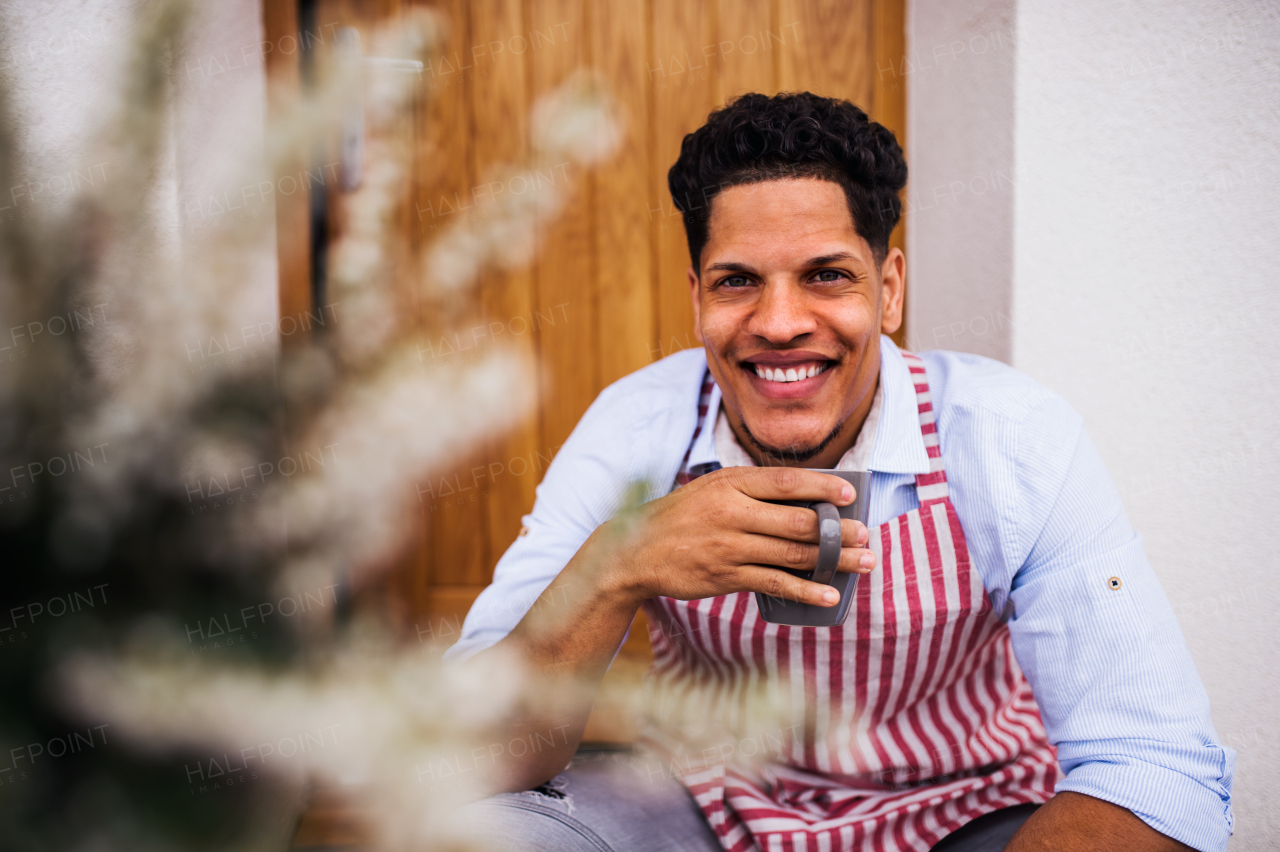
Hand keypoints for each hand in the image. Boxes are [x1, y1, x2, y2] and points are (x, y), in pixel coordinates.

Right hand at [597, 467, 876, 607]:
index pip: (786, 481)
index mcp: (730, 483)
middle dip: (839, 529)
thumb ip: (752, 490)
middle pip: (798, 520)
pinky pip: (775, 583)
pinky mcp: (726, 577)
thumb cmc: (683, 516)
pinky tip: (828, 595)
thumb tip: (807, 500)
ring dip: (835, 560)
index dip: (822, 486)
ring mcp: (730, 546)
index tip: (850, 492)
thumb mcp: (712, 489)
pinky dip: (806, 590)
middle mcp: (731, 512)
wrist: (635, 550)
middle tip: (866, 534)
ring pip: (793, 553)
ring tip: (864, 562)